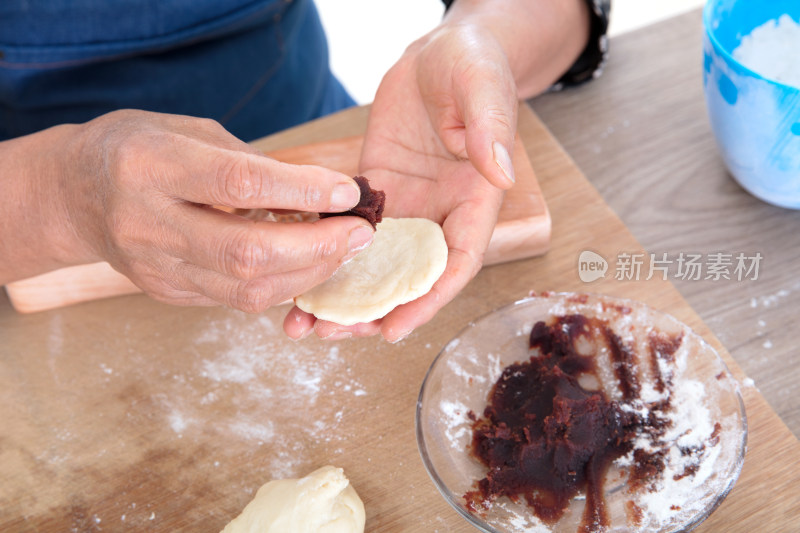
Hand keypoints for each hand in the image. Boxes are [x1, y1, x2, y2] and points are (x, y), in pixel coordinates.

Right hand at [59, 110, 374, 311]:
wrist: (74, 195)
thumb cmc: (138, 149)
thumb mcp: (188, 131)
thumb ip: (249, 161)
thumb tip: (320, 190)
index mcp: (151, 166)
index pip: (239, 184)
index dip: (302, 189)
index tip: (348, 192)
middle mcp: (148, 223)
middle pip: (247, 253)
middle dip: (317, 248)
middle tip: (360, 233)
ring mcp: (156, 268)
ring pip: (247, 289)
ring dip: (309, 273)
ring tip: (343, 249)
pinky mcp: (168, 293)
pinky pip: (236, 299)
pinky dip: (283, 283)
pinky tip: (307, 263)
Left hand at [283, 24, 517, 341]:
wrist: (438, 54)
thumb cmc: (472, 66)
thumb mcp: (485, 90)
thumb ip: (492, 130)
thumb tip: (500, 172)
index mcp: (473, 201)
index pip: (455, 263)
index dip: (427, 300)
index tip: (393, 329)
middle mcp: (438, 213)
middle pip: (408, 276)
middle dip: (373, 310)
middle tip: (333, 333)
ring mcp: (404, 205)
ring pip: (374, 262)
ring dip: (343, 292)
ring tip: (305, 320)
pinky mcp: (373, 189)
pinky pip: (347, 228)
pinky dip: (324, 252)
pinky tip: (296, 272)